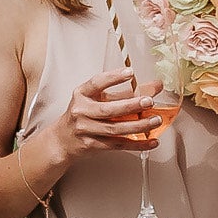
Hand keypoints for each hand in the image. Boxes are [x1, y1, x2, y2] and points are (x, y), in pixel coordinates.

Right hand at [51, 71, 165, 160]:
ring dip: (138, 125)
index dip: (113, 77)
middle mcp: (81, 111)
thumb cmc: (83, 115)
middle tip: (149, 101)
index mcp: (82, 95)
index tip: (130, 73)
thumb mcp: (96, 99)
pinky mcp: (92, 145)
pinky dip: (137, 144)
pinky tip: (151, 141)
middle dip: (131, 105)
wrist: (63, 139)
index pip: (97, 83)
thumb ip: (124, 93)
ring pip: (115, 129)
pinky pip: (118, 145)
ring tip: (155, 120)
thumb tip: (154, 87)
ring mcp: (86, 130)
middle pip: (108, 109)